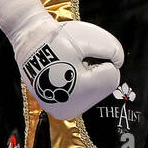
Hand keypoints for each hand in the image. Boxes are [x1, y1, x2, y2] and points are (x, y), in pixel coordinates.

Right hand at [0, 0, 123, 118]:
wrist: (30, 40)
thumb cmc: (58, 37)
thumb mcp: (92, 37)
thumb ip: (113, 50)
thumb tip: (118, 63)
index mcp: (81, 92)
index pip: (112, 76)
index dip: (99, 60)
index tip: (81, 56)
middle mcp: (72, 108)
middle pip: (103, 87)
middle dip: (93, 70)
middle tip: (72, 61)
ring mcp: (64, 111)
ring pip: (94, 92)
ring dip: (86, 77)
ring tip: (66, 67)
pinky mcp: (59, 109)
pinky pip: (82, 95)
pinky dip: (77, 84)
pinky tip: (62, 75)